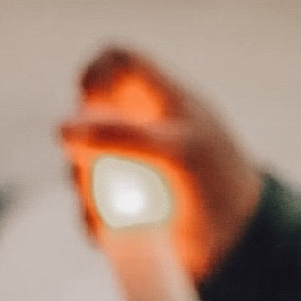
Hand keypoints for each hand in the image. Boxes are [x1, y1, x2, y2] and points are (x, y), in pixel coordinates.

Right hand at [58, 45, 262, 279]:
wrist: (239, 240)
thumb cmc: (219, 182)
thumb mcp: (177, 152)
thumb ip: (122, 138)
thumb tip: (61, 130)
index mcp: (160, 99)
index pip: (116, 60)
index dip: (96, 73)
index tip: (91, 103)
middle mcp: (137, 128)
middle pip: (83, 118)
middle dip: (83, 146)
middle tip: (101, 168)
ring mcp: (125, 166)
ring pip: (77, 167)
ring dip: (86, 188)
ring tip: (116, 209)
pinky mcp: (118, 207)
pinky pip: (86, 210)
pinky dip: (94, 222)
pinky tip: (113, 232)